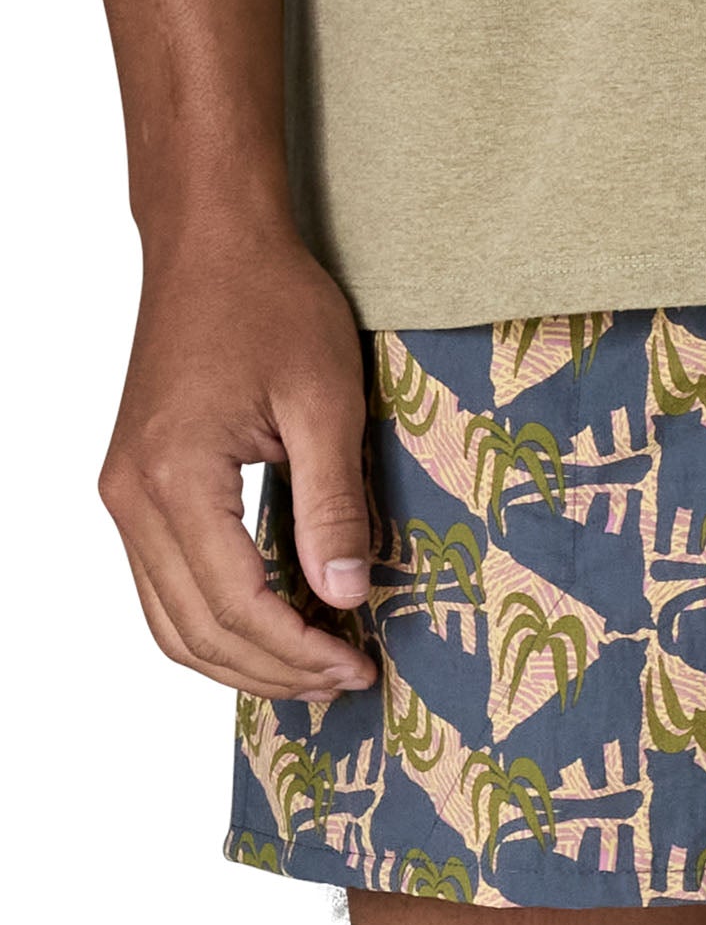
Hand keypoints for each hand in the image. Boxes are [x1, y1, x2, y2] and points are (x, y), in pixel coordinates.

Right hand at [100, 216, 378, 700]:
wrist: (213, 244)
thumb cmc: (274, 305)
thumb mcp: (327, 402)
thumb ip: (334, 507)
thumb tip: (347, 598)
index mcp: (175, 480)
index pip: (236, 605)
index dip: (301, 650)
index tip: (361, 667)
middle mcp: (131, 497)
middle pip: (195, 630)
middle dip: (274, 670)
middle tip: (349, 680)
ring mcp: (124, 494)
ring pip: (169, 620)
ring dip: (241, 659)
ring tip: (315, 671)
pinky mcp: (136, 487)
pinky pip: (164, 584)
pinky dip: (214, 622)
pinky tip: (275, 627)